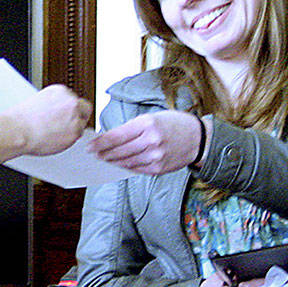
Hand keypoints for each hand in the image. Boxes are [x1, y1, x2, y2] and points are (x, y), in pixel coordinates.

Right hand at [8, 85, 91, 155]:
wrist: (18, 130)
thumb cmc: (22, 119)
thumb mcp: (39, 101)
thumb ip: (54, 104)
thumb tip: (59, 112)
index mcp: (60, 91)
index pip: (74, 98)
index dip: (70, 109)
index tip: (63, 116)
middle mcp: (70, 101)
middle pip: (84, 108)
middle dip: (78, 116)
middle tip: (66, 125)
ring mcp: (74, 116)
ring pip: (82, 124)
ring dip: (72, 129)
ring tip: (55, 133)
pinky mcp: (75, 131)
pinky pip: (77, 136)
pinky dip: (68, 140)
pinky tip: (56, 139)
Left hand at [88, 111, 206, 174]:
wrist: (197, 138)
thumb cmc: (173, 124)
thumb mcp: (152, 117)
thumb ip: (132, 127)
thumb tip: (110, 138)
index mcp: (147, 124)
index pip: (116, 136)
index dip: (100, 143)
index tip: (90, 146)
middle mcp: (151, 141)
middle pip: (119, 151)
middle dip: (103, 153)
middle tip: (94, 154)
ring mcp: (156, 156)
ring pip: (126, 162)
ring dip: (113, 161)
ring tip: (105, 159)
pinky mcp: (159, 168)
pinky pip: (136, 169)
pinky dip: (126, 166)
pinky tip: (120, 163)